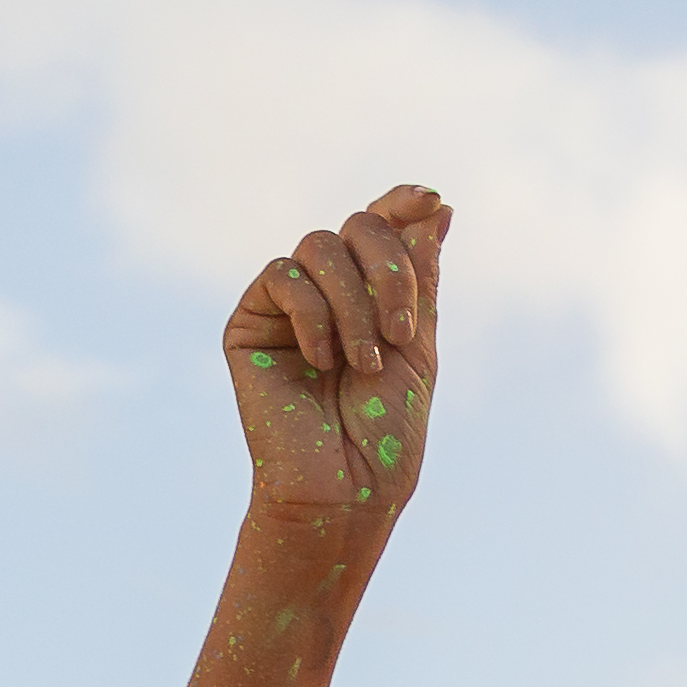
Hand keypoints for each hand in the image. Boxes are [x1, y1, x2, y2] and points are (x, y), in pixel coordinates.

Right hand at [225, 186, 447, 528]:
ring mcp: (287, 304)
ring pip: (319, 246)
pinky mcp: (250, 321)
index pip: (381, 229)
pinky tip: (323, 363)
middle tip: (402, 332)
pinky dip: (314, 317)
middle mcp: (329, 292)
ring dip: (356, 305)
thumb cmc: (385, 434)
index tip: (430, 198)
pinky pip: (283, 277)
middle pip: (356, 227)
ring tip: (366, 363)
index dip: (402, 205)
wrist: (345, 488)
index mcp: (372, 297)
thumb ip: (420, 279)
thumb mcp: (418, 348)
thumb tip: (436, 206)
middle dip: (390, 271)